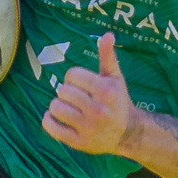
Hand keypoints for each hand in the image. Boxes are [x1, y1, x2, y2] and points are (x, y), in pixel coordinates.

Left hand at [42, 33, 137, 154]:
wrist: (127, 133)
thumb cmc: (118, 101)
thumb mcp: (115, 78)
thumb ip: (108, 56)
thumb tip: (107, 35)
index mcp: (106, 91)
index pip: (72, 75)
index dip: (74, 77)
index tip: (81, 84)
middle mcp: (97, 110)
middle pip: (63, 91)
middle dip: (67, 92)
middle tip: (76, 97)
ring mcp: (87, 128)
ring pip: (55, 107)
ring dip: (58, 106)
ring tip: (68, 108)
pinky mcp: (79, 142)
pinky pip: (51, 128)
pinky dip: (49, 121)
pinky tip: (56, 117)